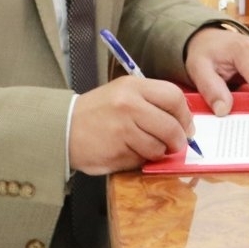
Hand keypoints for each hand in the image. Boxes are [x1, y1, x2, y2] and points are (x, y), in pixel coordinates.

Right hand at [69, 73, 193, 174]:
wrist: (62, 128)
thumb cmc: (98, 111)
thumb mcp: (123, 93)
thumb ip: (152, 102)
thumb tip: (184, 122)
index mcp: (133, 87)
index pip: (174, 98)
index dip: (185, 116)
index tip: (187, 126)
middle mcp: (128, 106)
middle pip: (171, 127)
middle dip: (179, 141)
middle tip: (176, 145)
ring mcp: (122, 130)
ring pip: (158, 147)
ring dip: (157, 152)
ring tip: (145, 147)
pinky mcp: (115, 152)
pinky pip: (140, 160)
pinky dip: (139, 160)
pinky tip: (126, 152)